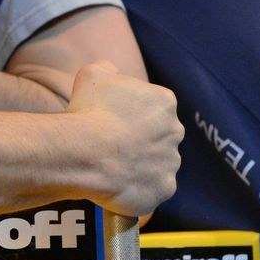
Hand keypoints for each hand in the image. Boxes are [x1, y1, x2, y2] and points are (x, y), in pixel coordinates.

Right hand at [66, 61, 182, 219]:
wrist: (84, 153)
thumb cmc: (88, 111)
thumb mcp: (92, 74)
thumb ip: (108, 70)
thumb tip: (112, 73)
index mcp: (164, 102)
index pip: (152, 106)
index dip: (130, 114)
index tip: (112, 120)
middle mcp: (175, 131)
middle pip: (159, 135)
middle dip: (140, 139)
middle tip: (112, 145)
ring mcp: (171, 163)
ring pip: (157, 164)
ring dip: (140, 165)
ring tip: (112, 167)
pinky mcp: (163, 189)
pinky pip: (151, 189)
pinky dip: (137, 189)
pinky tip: (116, 185)